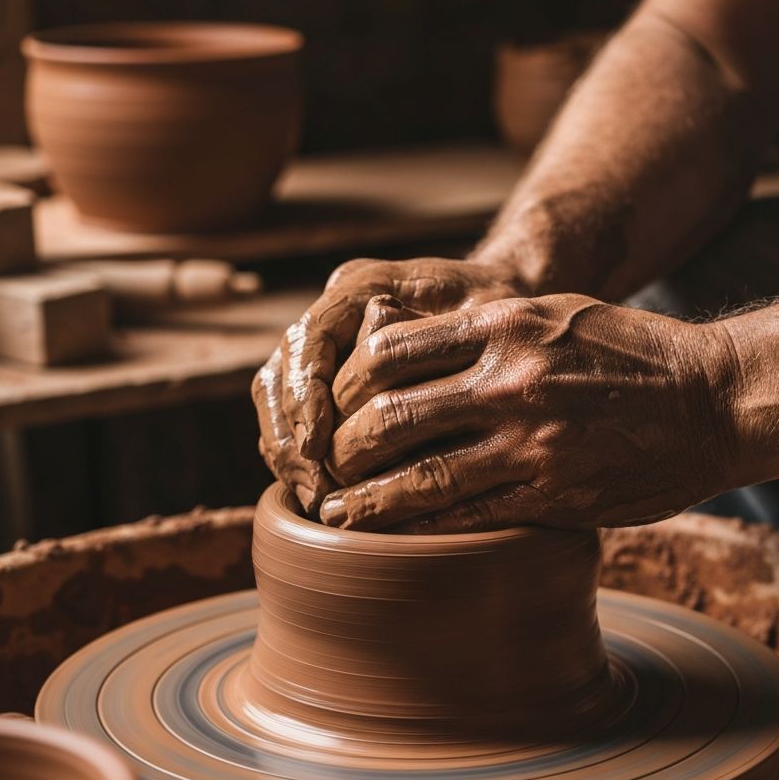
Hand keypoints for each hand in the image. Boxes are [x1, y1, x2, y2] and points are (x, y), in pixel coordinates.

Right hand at [252, 257, 525, 514]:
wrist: (503, 300)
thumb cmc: (502, 309)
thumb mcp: (485, 319)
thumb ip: (436, 350)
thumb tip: (390, 408)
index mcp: (364, 284)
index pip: (311, 337)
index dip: (305, 394)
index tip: (316, 445)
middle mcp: (334, 309)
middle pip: (279, 372)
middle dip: (288, 435)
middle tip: (313, 487)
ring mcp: (326, 343)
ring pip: (275, 397)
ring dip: (286, 450)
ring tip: (314, 496)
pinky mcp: (328, 375)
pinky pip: (291, 415)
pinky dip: (297, 453)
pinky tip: (316, 489)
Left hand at [318, 294, 740, 531]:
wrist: (711, 399)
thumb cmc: (625, 352)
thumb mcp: (549, 313)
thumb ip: (476, 327)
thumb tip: (392, 340)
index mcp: (503, 325)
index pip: (389, 352)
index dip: (347, 384)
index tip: (335, 408)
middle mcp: (509, 380)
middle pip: (388, 418)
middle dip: (343, 448)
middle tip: (325, 466)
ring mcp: (532, 442)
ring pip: (419, 477)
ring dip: (366, 501)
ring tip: (337, 513)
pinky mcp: (554, 495)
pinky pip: (468, 517)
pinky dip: (420, 528)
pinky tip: (393, 535)